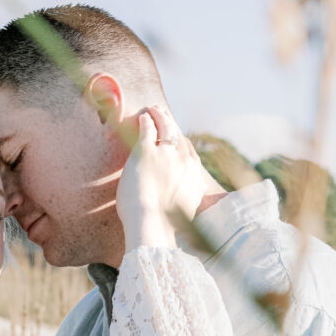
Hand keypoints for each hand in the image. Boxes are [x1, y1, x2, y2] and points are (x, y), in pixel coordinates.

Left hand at [117, 108, 202, 250]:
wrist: (152, 223)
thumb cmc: (164, 225)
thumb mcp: (185, 214)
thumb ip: (188, 202)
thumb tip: (192, 204)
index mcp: (194, 175)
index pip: (188, 151)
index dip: (180, 142)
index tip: (174, 138)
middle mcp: (183, 161)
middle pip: (178, 136)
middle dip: (171, 124)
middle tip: (164, 116)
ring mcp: (165, 154)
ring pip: (165, 127)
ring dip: (159, 116)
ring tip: (152, 110)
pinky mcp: (146, 151)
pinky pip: (148, 129)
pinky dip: (146, 120)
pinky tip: (142, 116)